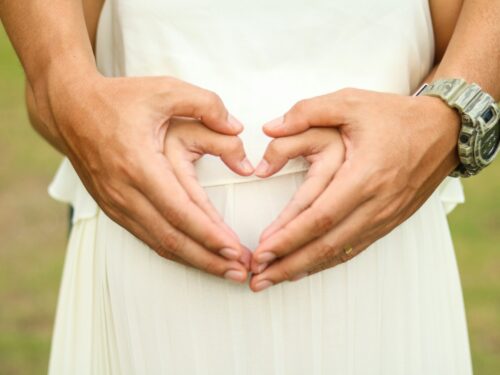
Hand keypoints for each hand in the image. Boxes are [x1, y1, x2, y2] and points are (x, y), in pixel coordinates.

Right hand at [39, 73, 253, 282]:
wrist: (70, 109)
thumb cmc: (120, 99)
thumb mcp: (165, 89)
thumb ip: (207, 104)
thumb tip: (238, 128)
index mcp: (139, 163)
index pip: (180, 210)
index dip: (210, 235)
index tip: (237, 251)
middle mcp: (125, 191)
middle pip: (172, 237)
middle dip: (209, 259)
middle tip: (241, 273)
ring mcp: (116, 203)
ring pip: (159, 244)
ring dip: (194, 261)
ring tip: (226, 271)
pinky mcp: (113, 208)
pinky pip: (147, 238)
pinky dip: (175, 251)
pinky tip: (196, 257)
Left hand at [250, 88, 459, 291]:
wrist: (443, 131)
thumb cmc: (394, 115)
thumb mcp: (350, 101)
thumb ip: (307, 111)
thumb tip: (269, 128)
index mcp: (364, 175)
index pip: (320, 216)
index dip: (288, 237)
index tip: (261, 250)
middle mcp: (376, 203)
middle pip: (326, 244)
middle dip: (289, 263)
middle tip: (258, 278)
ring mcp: (384, 216)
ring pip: (339, 252)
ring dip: (304, 268)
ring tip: (273, 279)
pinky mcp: (388, 221)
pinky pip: (353, 248)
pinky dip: (326, 262)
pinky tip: (306, 268)